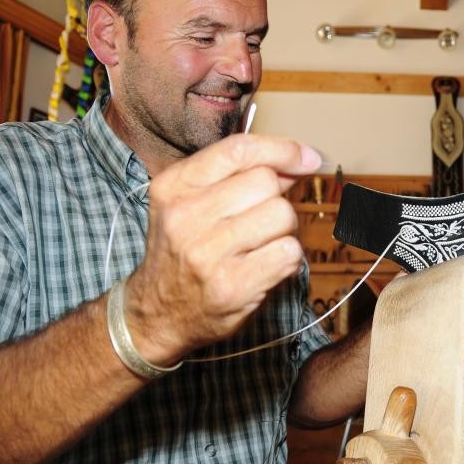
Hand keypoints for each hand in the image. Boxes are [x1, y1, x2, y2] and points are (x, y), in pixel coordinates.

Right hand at [122, 134, 320, 364]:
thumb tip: (297, 160)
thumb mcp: (190, 203)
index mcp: (174, 186)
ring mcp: (207, 253)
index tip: (307, 157)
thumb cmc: (182, 252)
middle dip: (277, 198)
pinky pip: (288, 252)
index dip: (282, 149)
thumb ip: (238, 177)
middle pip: (266, 182)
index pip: (238, 150)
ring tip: (262, 244)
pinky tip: (266, 265)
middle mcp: (185, 216)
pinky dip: (288, 258)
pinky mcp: (232, 286)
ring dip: (285, 230)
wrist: (156, 314)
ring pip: (282, 215)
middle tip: (263, 220)